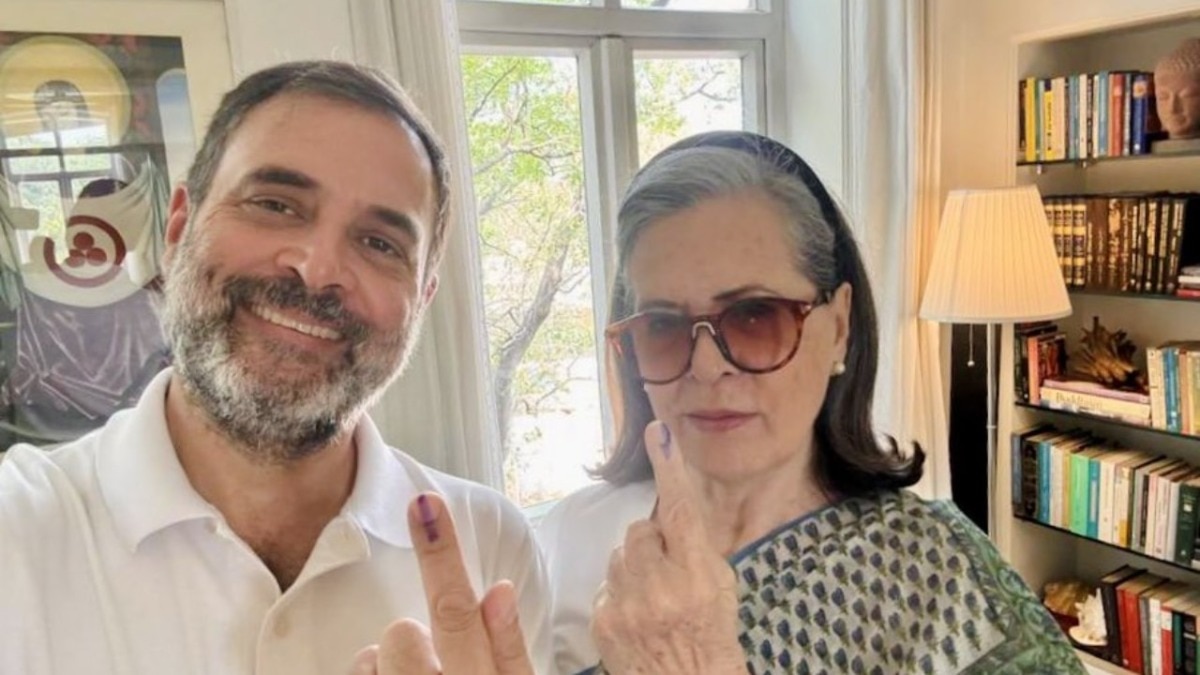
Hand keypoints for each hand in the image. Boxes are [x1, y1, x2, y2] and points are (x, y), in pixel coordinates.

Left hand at [348, 493, 533, 674]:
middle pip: (402, 634)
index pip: (457, 611)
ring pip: (370, 658)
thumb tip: (500, 590)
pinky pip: (360, 673)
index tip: (425, 504)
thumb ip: (508, 647)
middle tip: (431, 660)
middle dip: (410, 639)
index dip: (439, 555)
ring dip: (391, 665)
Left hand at [590, 421, 746, 674]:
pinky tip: (638, 618)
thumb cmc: (711, 641)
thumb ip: (697, 551)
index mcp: (697, 576)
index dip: (669, 468)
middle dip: (652, 544)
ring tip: (654, 601)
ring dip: (634, 570)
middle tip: (668, 574)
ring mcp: (627, 605)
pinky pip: (605, 585)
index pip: (680, 510)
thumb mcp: (721, 590)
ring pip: (619, 555)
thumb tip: (673, 516)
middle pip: (640, 531)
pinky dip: (620, 596)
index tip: (659, 432)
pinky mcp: (604, 621)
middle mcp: (661, 587)